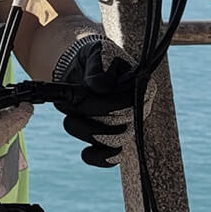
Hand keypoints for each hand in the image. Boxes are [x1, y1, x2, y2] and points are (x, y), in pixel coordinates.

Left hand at [53, 34, 136, 167]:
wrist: (81, 70)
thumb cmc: (93, 60)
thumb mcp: (96, 53)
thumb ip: (99, 66)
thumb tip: (100, 86)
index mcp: (142, 86)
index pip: (129, 103)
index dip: (103, 103)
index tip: (83, 91)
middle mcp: (140, 109)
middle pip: (121, 125)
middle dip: (89, 114)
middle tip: (68, 102)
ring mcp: (128, 127)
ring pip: (114, 142)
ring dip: (86, 132)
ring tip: (68, 119)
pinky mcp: (114, 140)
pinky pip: (112, 158)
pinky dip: (98, 158)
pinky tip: (85, 153)